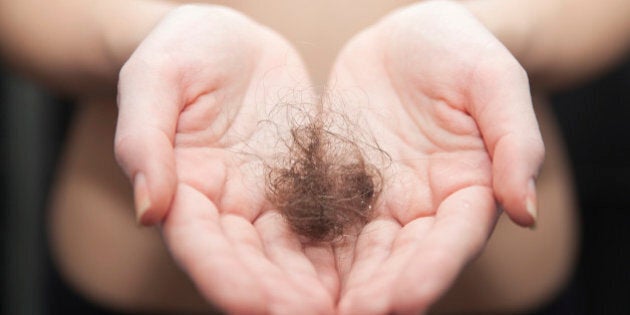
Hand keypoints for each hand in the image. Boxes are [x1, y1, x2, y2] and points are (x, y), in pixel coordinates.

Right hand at [114, 5, 335, 313]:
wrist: (230, 41)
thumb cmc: (183, 52)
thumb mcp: (155, 80)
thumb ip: (144, 140)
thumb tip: (150, 209)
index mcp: (185, 188)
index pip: (200, 244)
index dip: (227, 277)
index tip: (258, 306)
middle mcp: (228, 206)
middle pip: (252, 262)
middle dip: (282, 295)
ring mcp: (268, 199)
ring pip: (293, 254)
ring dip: (318, 286)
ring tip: (352, 307)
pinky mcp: (305, 184)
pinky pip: (326, 221)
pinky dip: (346, 249)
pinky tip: (372, 270)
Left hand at [326, 1, 543, 312]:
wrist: (408, 39)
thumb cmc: (460, 52)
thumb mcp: (494, 81)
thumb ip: (515, 142)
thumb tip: (526, 210)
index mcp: (467, 189)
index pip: (452, 239)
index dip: (431, 271)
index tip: (403, 300)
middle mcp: (421, 206)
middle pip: (402, 259)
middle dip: (378, 292)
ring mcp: (378, 200)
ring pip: (359, 253)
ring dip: (338, 284)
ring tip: (312, 308)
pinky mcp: (340, 186)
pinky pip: (322, 221)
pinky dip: (306, 249)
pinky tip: (284, 270)